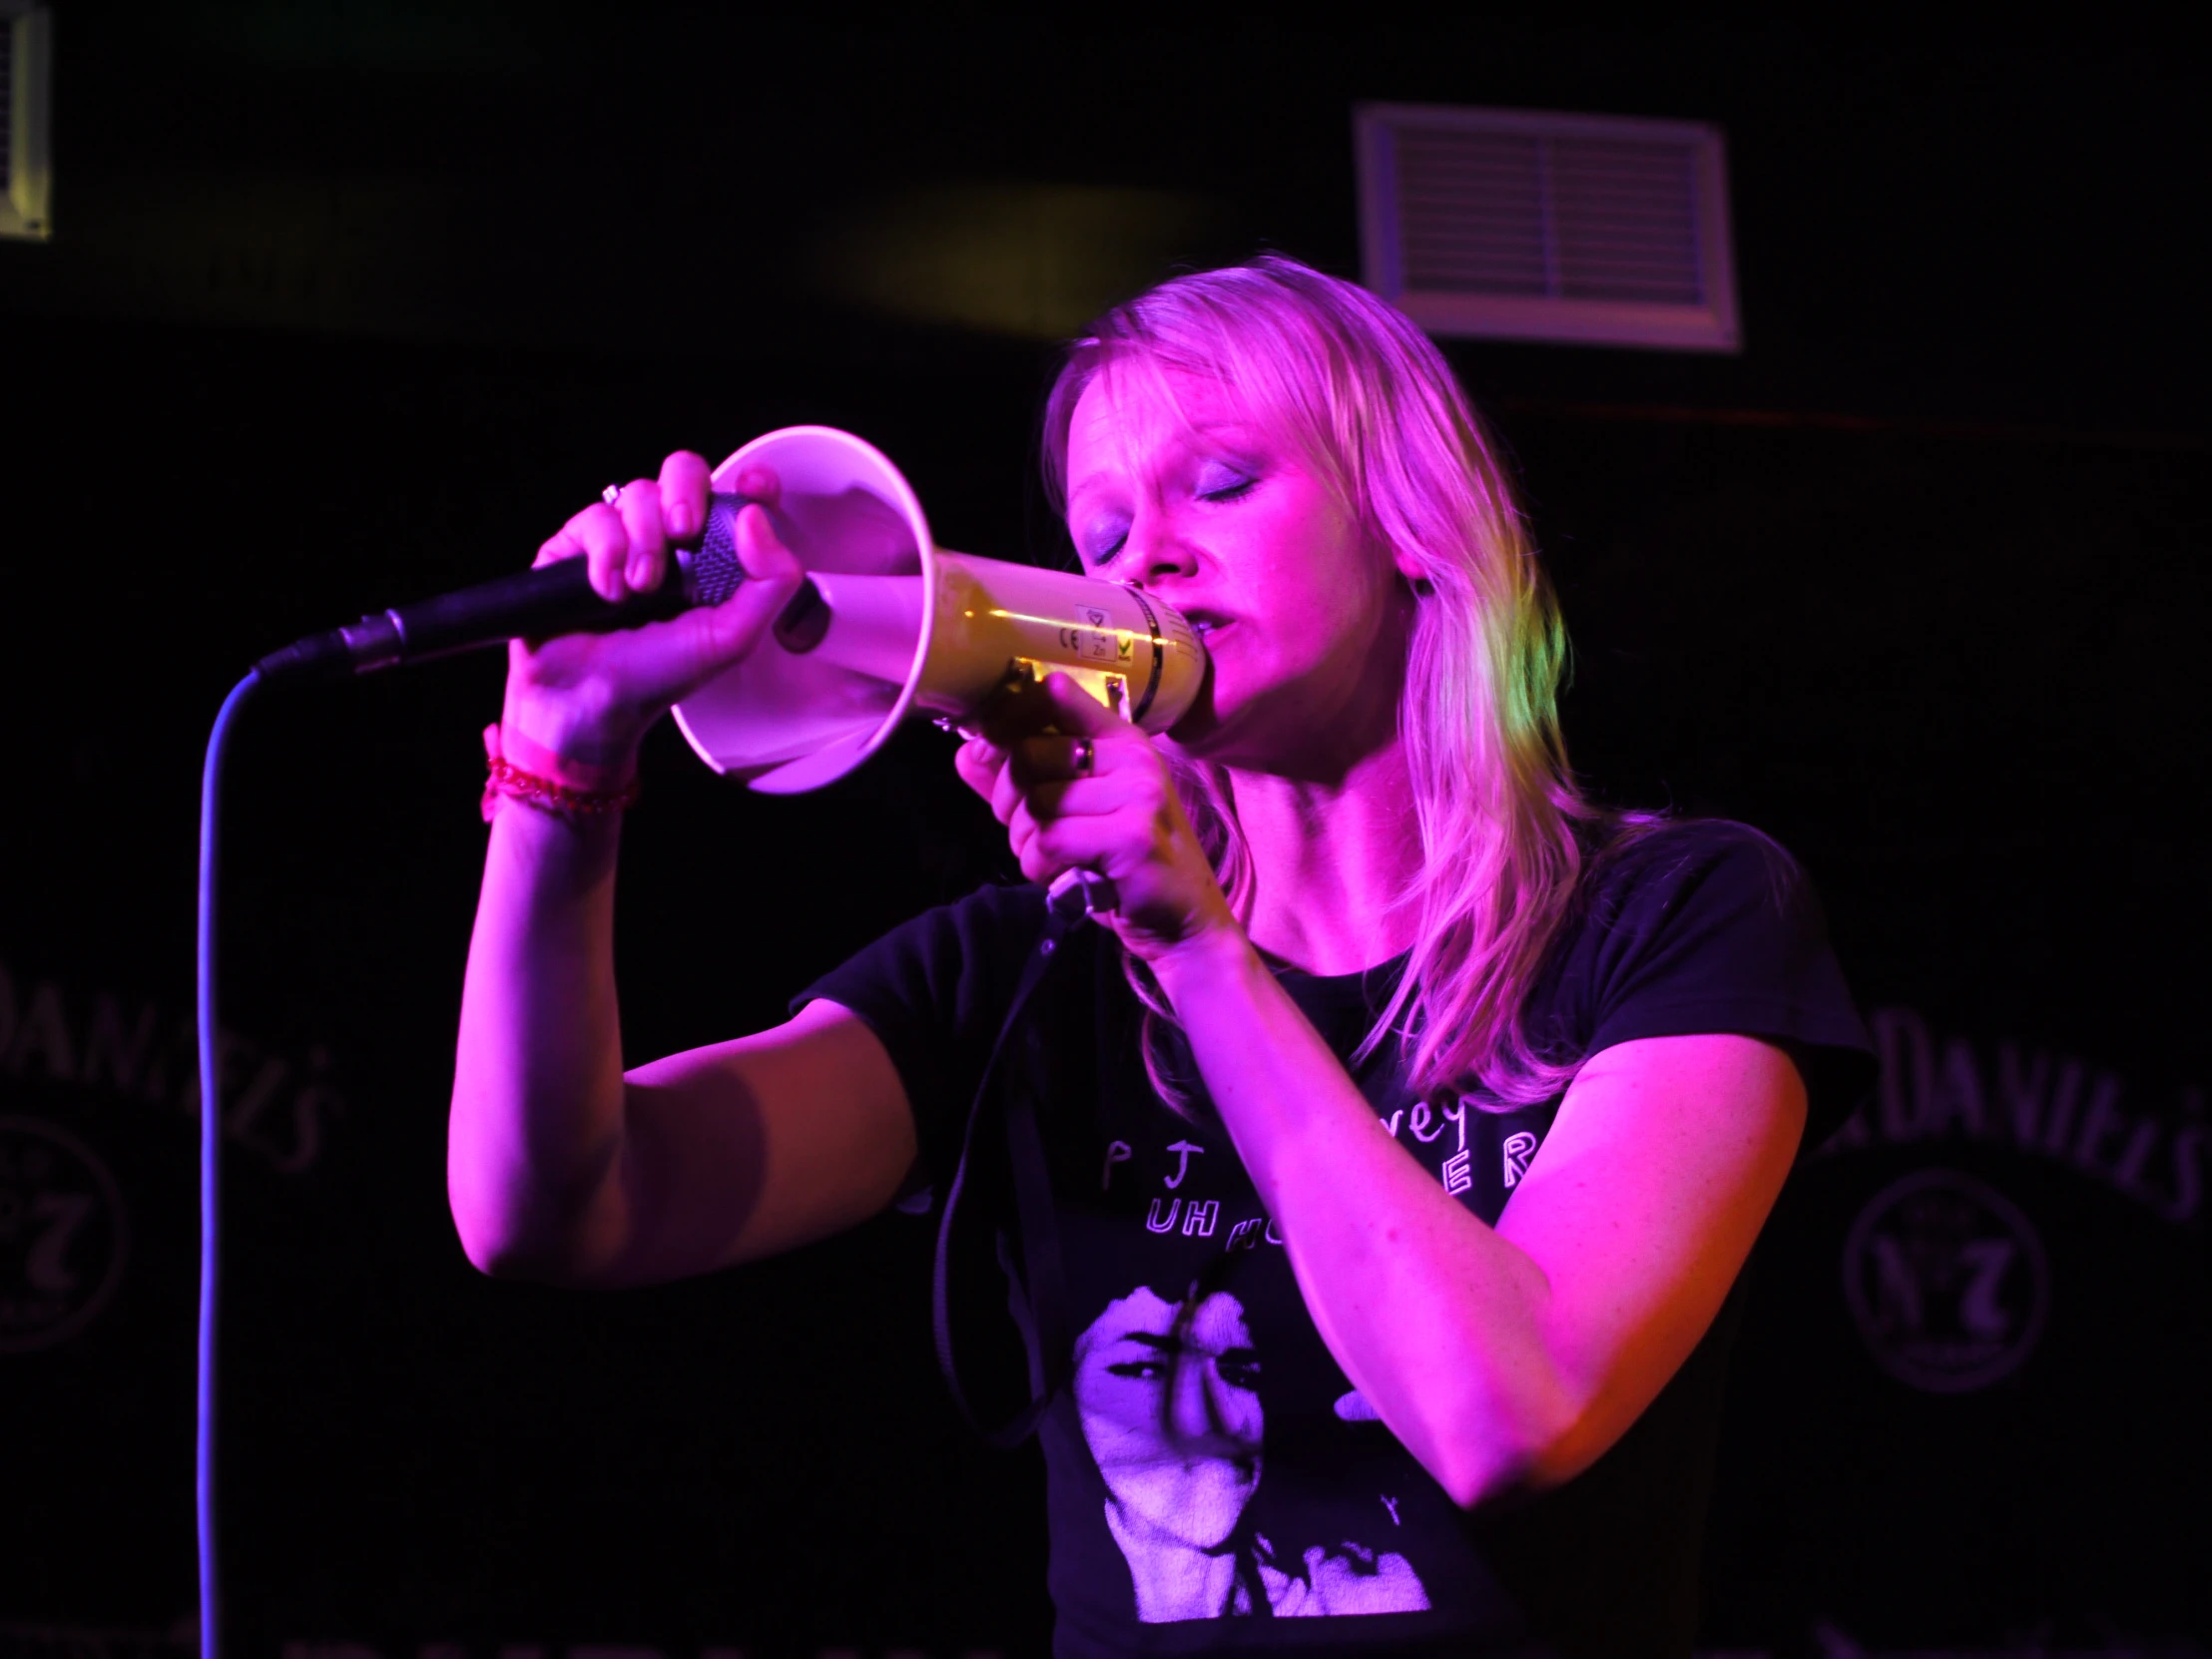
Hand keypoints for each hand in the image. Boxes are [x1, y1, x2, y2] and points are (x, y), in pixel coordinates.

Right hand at [501, 452, 805, 765]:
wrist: (593, 701)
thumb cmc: (662, 675)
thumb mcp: (733, 638)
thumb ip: (769, 582)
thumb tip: (756, 516)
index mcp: (715, 556)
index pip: (738, 498)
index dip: (750, 482)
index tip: (753, 489)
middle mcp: (669, 539)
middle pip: (683, 471)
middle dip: (685, 492)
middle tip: (684, 531)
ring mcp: (622, 537)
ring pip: (639, 493)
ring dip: (644, 539)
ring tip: (641, 589)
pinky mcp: (577, 544)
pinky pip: (597, 517)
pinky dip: (606, 552)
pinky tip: (608, 591)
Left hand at [953, 674, 1243, 968]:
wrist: (1183, 920)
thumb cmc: (1122, 863)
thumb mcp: (1075, 811)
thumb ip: (1022, 780)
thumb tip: (966, 753)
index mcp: (1120, 738)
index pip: (1052, 695)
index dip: (1007, 722)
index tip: (994, 755)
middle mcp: (1133, 757)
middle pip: (1026, 757)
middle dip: (1010, 804)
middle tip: (1030, 832)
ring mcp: (1138, 794)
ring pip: (1036, 805)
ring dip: (1026, 844)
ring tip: (1052, 859)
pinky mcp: (1132, 836)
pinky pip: (1050, 841)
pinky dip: (1040, 867)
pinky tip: (1061, 877)